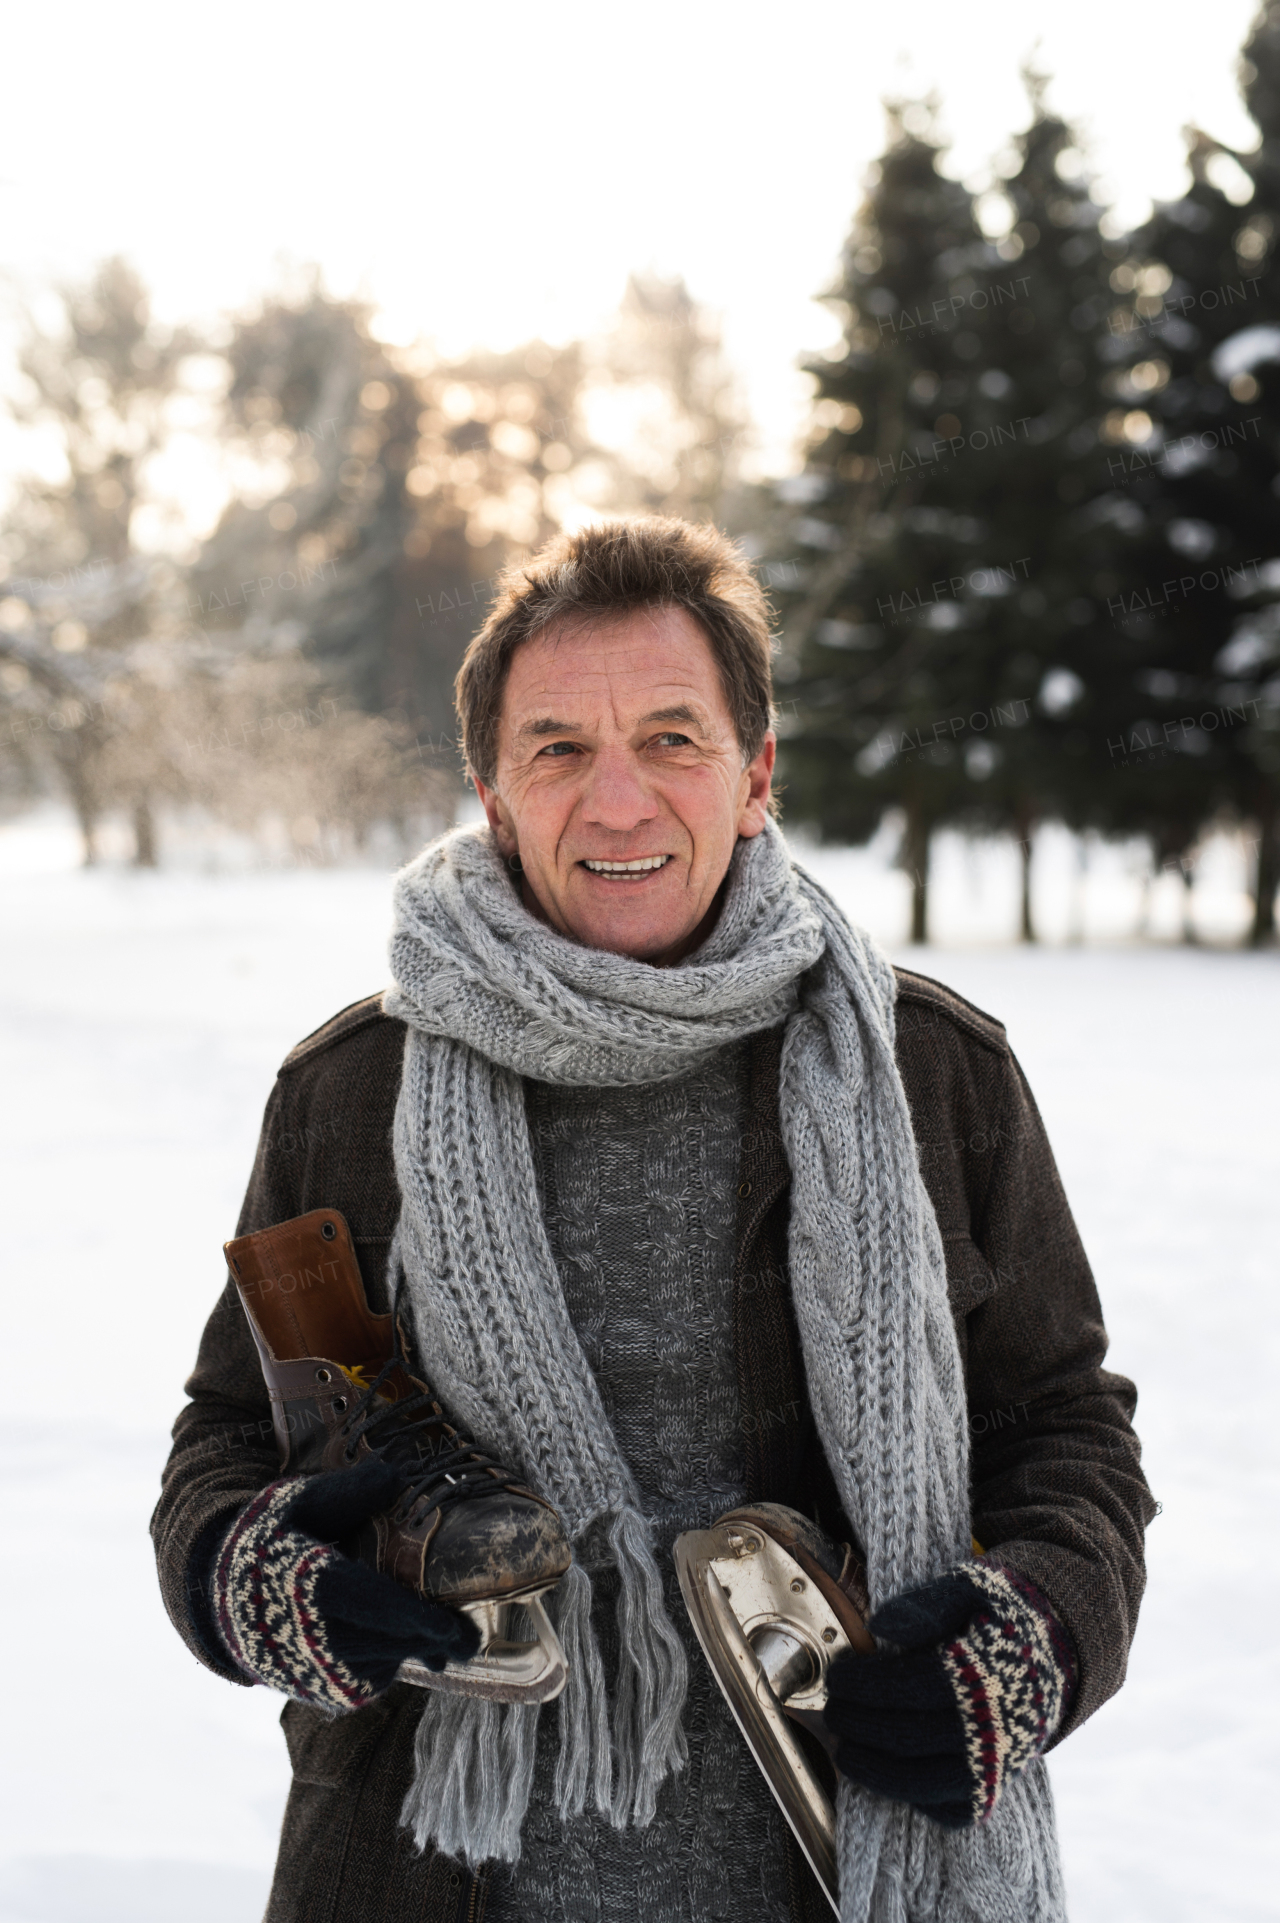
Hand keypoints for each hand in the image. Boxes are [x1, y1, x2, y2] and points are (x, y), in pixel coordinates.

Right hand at [211, 1455, 479, 1710]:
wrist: (217, 1594)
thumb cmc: (271, 1539)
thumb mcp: (304, 1501)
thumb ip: (351, 1490)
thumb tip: (396, 1476)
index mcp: (309, 1583)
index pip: (374, 1607)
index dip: (417, 1620)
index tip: (454, 1626)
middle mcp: (309, 1634)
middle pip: (384, 1643)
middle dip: (428, 1641)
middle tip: (467, 1640)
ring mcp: (308, 1670)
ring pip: (377, 1667)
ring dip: (407, 1653)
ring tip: (441, 1641)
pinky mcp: (309, 1691)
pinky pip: (361, 1686)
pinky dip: (384, 1667)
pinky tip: (398, 1647)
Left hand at [823, 1560, 1075, 1827]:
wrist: (1056, 1646)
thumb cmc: (999, 1613)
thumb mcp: (969, 1588)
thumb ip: (925, 1604)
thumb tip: (879, 1625)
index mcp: (985, 1672)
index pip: (910, 1686)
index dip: (865, 1685)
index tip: (836, 1678)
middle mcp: (994, 1724)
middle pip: (910, 1738)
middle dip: (860, 1726)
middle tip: (833, 1711)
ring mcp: (999, 1761)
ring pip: (926, 1783)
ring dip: (876, 1772)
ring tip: (845, 1752)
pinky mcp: (1000, 1784)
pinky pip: (954, 1810)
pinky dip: (917, 1799)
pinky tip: (888, 1776)